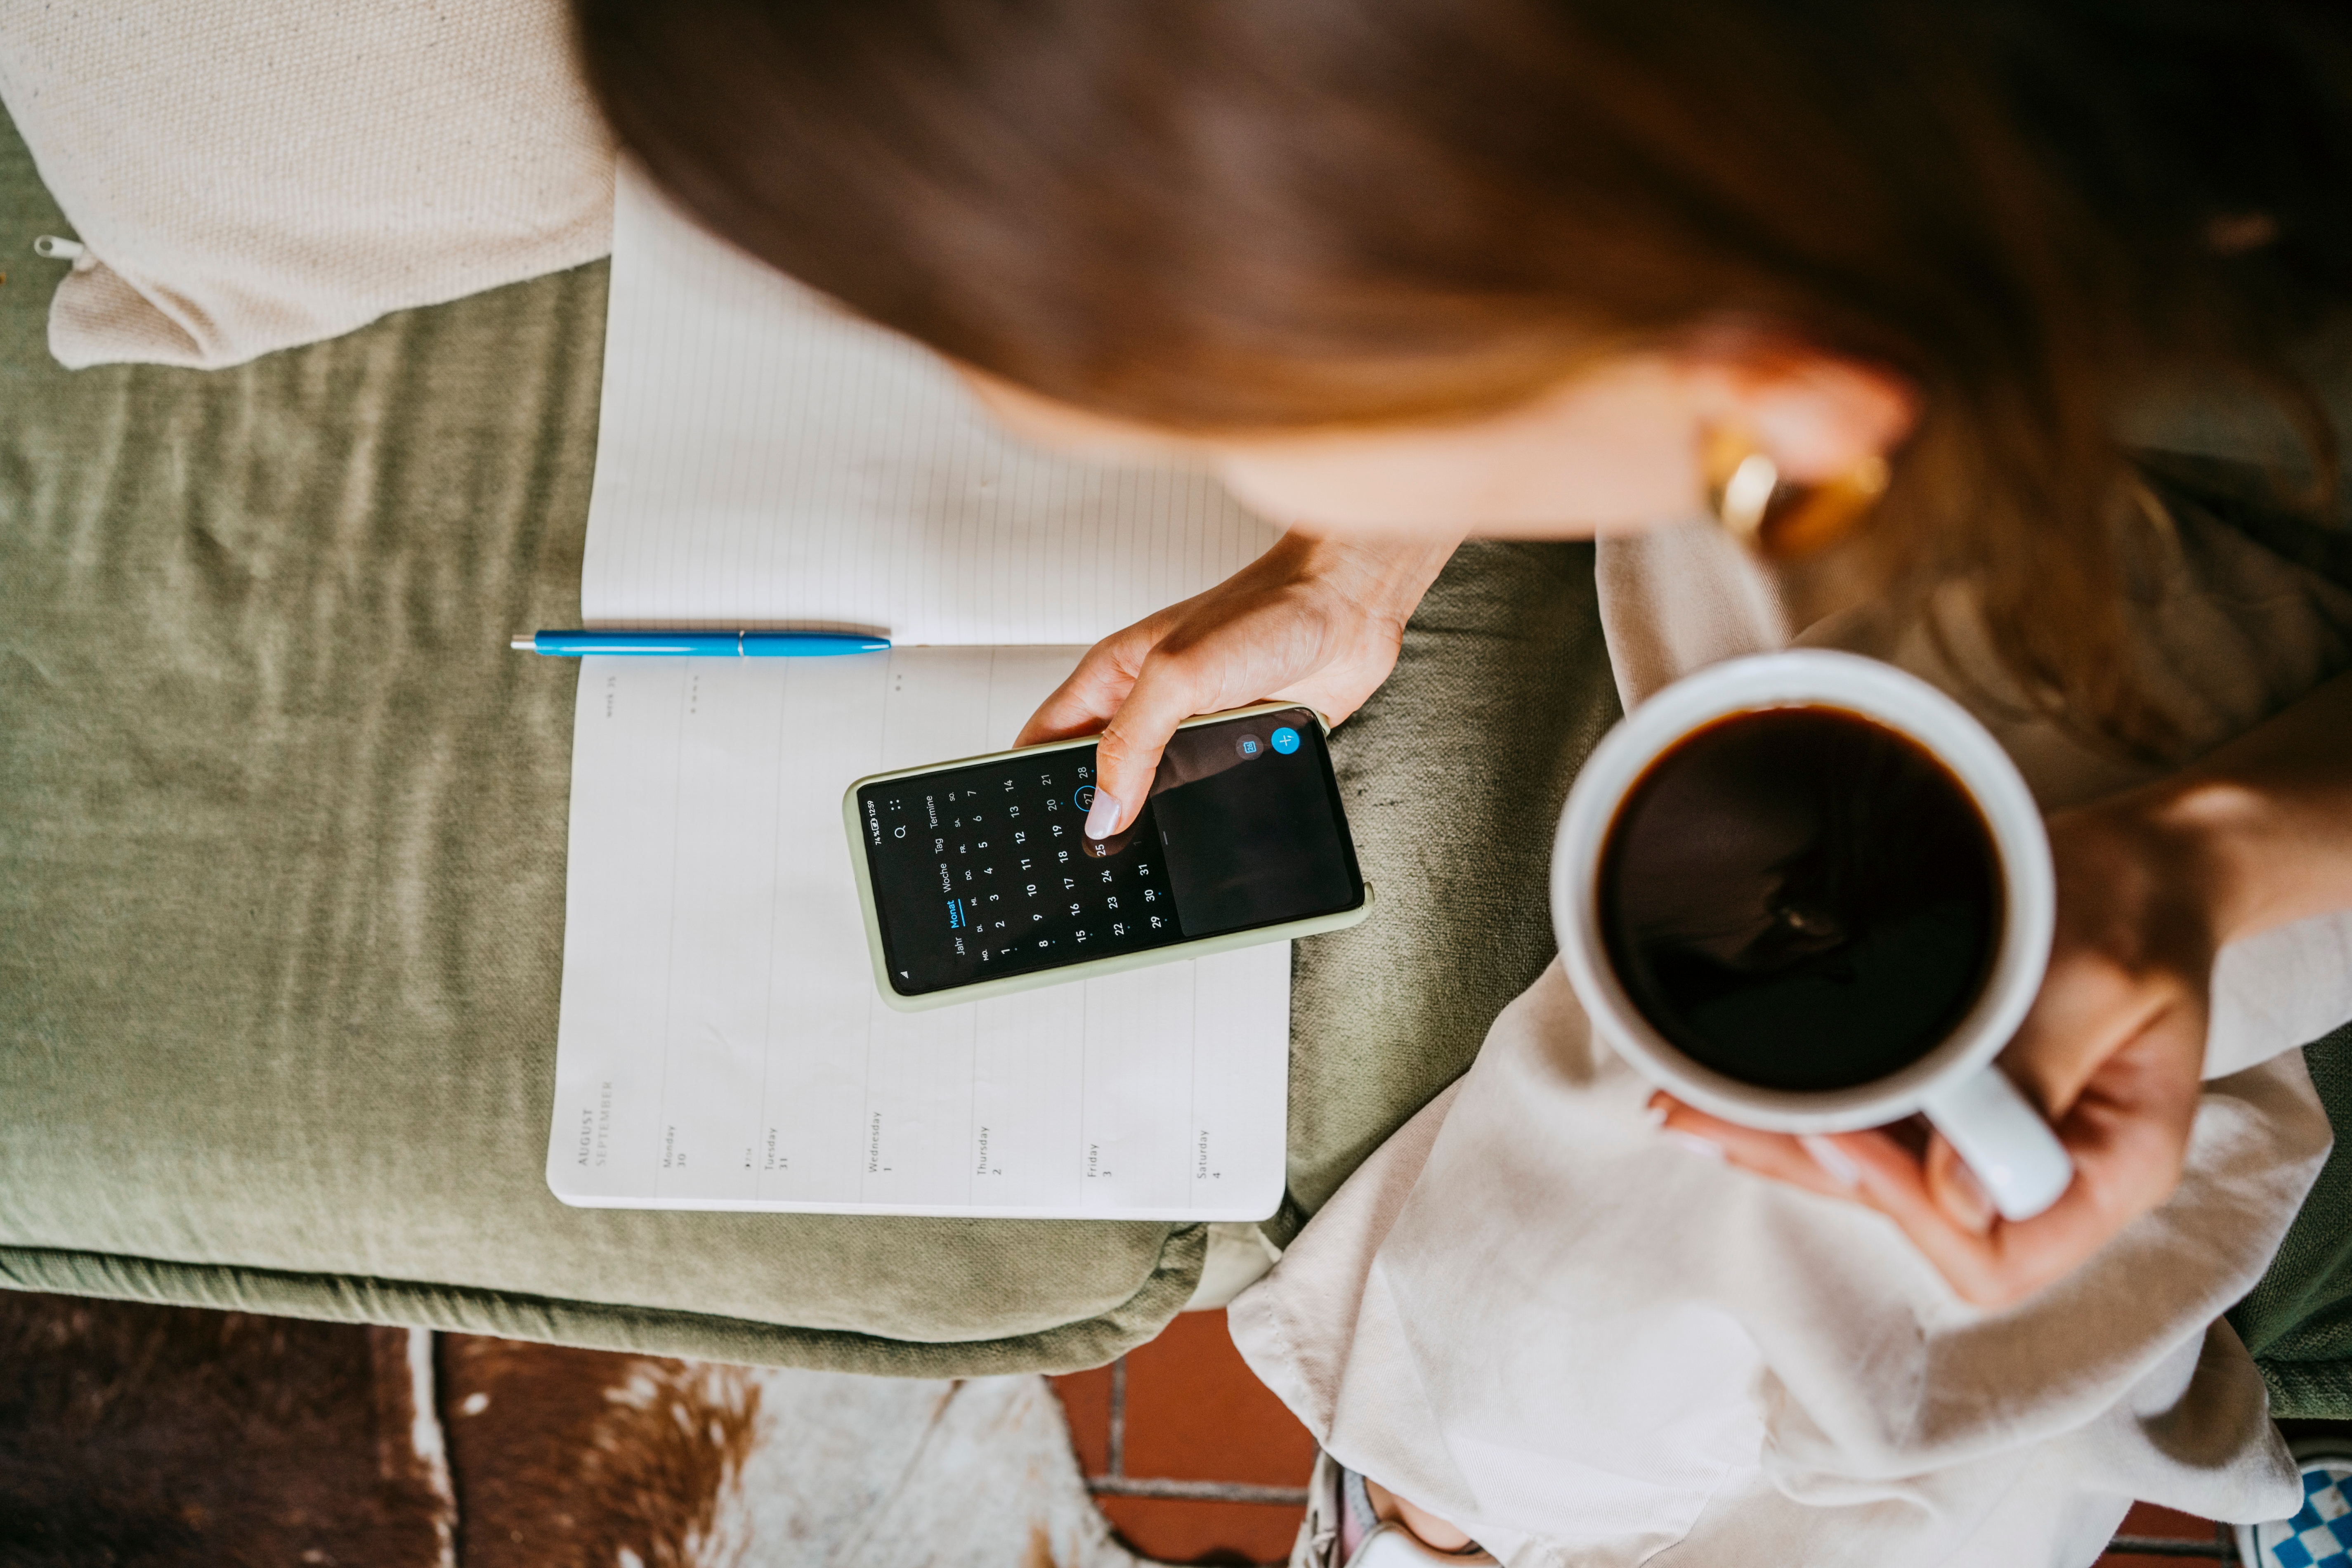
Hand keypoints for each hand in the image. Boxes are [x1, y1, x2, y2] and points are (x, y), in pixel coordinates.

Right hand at [1018, 530, 1460, 835]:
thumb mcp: (1176, 675)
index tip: (1025, 826)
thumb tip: (1102, 809)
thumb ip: (1130, 742)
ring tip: (1152, 857)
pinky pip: (1213, 794)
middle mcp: (1150, 707)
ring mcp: (1195, 731)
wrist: (1351, 607)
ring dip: (1160, 821)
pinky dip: (1211, 812)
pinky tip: (1209, 830)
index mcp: (1113, 679)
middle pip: (1100, 776)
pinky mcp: (1242, 747)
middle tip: (1092, 861)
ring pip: (1159, 794)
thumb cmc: (1267, 610)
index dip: (1028, 781)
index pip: (1046, 738)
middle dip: (1094, 815)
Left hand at [1658, 794, 2214, 1307]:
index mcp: (2112, 1171)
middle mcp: (2043, 1174)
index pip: (1996, 1250)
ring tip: (1686, 1105)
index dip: (1905, 1203)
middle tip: (1697, 1120)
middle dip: (1804, 1167)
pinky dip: (1807, 1105)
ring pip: (1874, 1173)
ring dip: (1783, 1141)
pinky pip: (1873, 1123)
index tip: (1839, 1132)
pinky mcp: (1951, 1102)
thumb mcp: (2098, 979)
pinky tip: (1734, 1086)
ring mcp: (1987, 1141)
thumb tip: (1957, 1196)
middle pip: (1911, 1217)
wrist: (2140, 861)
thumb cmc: (2134, 909)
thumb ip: (2035, 1077)